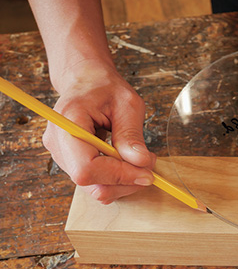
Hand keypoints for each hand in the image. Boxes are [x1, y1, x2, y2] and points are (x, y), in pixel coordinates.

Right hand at [43, 61, 155, 203]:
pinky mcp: (70, 163)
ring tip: (139, 161)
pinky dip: (116, 179)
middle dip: (124, 181)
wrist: (86, 81)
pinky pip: (95, 182)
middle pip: (89, 182)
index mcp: (68, 123)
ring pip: (93, 187)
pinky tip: (127, 163)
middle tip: (148, 166)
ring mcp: (61, 155)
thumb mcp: (127, 104)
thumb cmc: (105, 88)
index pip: (87, 167)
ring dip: (122, 182)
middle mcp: (58, 143)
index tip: (146, 173)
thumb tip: (141, 162)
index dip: (118, 176)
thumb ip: (132, 134)